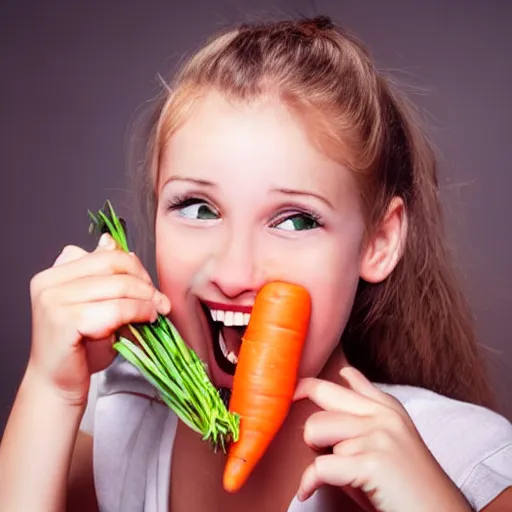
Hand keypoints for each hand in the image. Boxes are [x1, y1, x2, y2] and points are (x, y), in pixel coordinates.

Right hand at [27, 233, 170, 404]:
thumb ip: (103, 275)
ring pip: (118, 288)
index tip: (150, 285)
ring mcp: (54, 301)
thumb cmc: (80, 346)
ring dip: (145, 300)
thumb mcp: (95, 303)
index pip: (106, 255)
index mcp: (55, 272)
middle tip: (159, 300)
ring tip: (155, 312)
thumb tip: (110, 240)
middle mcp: (49, 282)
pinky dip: (138, 313)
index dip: (135, 268)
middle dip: (143, 282)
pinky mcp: (64, 321)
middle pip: (113, 266)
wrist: (59, 383)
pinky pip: (115, 310)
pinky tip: (145, 320)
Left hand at [294, 366, 471, 511]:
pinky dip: (309, 482)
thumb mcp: (389, 437)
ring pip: (316, 429)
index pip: (344, 378)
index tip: (293, 392)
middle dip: (306, 414)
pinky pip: (320, 465)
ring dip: (316, 453)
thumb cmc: (407, 485)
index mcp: (387, 406)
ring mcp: (378, 434)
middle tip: (305, 440)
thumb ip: (366, 407)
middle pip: (322, 393)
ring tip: (331, 470)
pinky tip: (309, 491)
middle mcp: (382, 414)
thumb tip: (344, 374)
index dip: (310, 383)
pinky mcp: (372, 461)